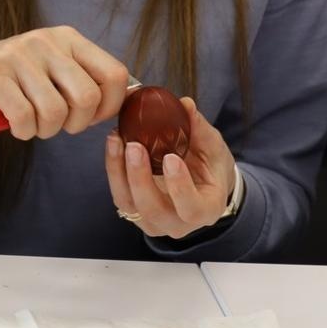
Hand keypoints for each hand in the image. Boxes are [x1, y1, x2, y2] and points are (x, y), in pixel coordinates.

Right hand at [0, 25, 131, 140]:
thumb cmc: (2, 83)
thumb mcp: (47, 71)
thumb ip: (81, 79)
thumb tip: (129, 100)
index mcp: (65, 37)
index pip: (115, 74)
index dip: (109, 107)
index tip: (88, 118)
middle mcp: (44, 40)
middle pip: (87, 97)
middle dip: (74, 124)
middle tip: (54, 125)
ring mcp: (15, 54)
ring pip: (55, 112)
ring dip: (44, 131)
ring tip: (29, 124)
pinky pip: (24, 116)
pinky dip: (21, 130)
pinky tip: (11, 124)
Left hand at [106, 96, 237, 238]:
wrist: (200, 183)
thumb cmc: (210, 166)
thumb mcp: (213, 147)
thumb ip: (200, 128)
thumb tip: (185, 104)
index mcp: (206, 210)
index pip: (192, 209)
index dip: (180, 187)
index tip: (170, 158)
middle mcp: (178, 223)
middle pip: (153, 209)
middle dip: (139, 177)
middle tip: (134, 145)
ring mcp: (153, 221)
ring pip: (129, 204)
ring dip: (118, 171)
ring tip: (116, 139)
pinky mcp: (135, 211)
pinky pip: (120, 194)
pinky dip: (114, 169)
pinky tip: (114, 143)